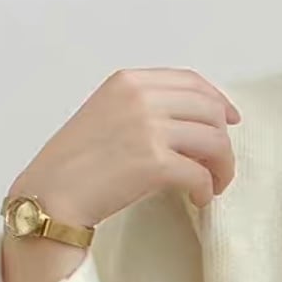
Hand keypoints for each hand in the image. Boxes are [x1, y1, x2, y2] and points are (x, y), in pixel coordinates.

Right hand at [8, 67, 242, 228]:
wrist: (51, 194)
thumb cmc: (78, 164)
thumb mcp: (109, 116)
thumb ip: (147, 110)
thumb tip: (195, 127)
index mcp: (129, 81)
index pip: (191, 81)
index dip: (219, 101)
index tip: (231, 121)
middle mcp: (140, 97)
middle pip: (210, 111)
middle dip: (223, 142)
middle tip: (219, 168)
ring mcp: (148, 128)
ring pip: (215, 142)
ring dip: (222, 169)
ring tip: (212, 187)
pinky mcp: (154, 163)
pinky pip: (201, 175)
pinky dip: (207, 190)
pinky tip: (198, 201)